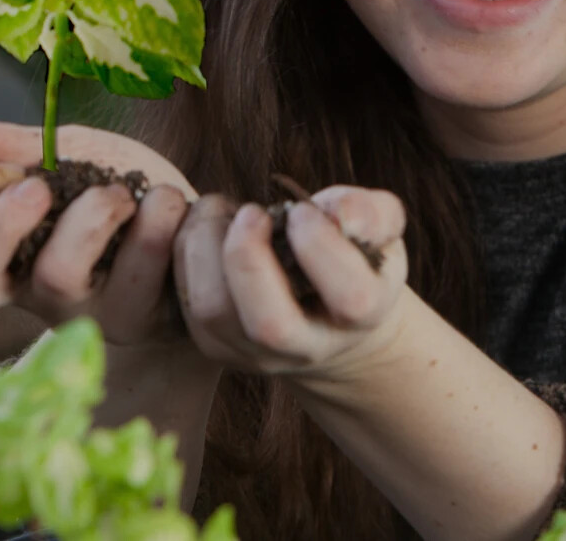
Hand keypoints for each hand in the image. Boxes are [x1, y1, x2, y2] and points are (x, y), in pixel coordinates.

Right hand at [0, 121, 197, 347]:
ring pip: (56, 276)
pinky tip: (168, 205)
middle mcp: (24, 284)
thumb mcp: (66, 154)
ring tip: (125, 191)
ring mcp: (77, 309)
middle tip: (37, 186)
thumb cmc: (119, 188)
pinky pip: (134, 280)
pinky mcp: (132, 318)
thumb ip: (9, 147)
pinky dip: (155, 224)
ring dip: (93, 214)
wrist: (194, 219)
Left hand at [173, 184, 407, 382]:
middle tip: (251, 212)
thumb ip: (374, 213)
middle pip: (269, 325)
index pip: (350, 295)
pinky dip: (185, 254)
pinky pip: (187, 304)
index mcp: (362, 314)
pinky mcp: (218, 346)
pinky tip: (207, 227)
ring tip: (221, 211)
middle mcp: (309, 347)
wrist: (328, 313)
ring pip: (215, 314)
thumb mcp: (381, 229)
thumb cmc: (355, 255)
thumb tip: (345, 217)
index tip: (303, 210)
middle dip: (249, 257)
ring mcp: (257, 354)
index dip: (322, 245)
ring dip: (206, 248)